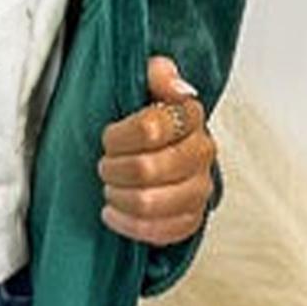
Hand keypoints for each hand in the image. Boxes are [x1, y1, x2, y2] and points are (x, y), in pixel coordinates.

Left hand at [97, 55, 217, 248]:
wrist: (155, 151)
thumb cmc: (144, 119)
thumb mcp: (144, 84)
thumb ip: (157, 73)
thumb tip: (176, 86)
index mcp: (190, 117)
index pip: (150, 128)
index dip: (118, 137)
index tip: (108, 138)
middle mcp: (201, 153)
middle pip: (146, 169)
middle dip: (114, 169)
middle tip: (105, 166)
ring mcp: (200, 188)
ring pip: (150, 203)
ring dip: (119, 197)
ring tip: (110, 189)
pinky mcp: (193, 218)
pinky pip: (162, 231)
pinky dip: (130, 225)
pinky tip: (116, 212)